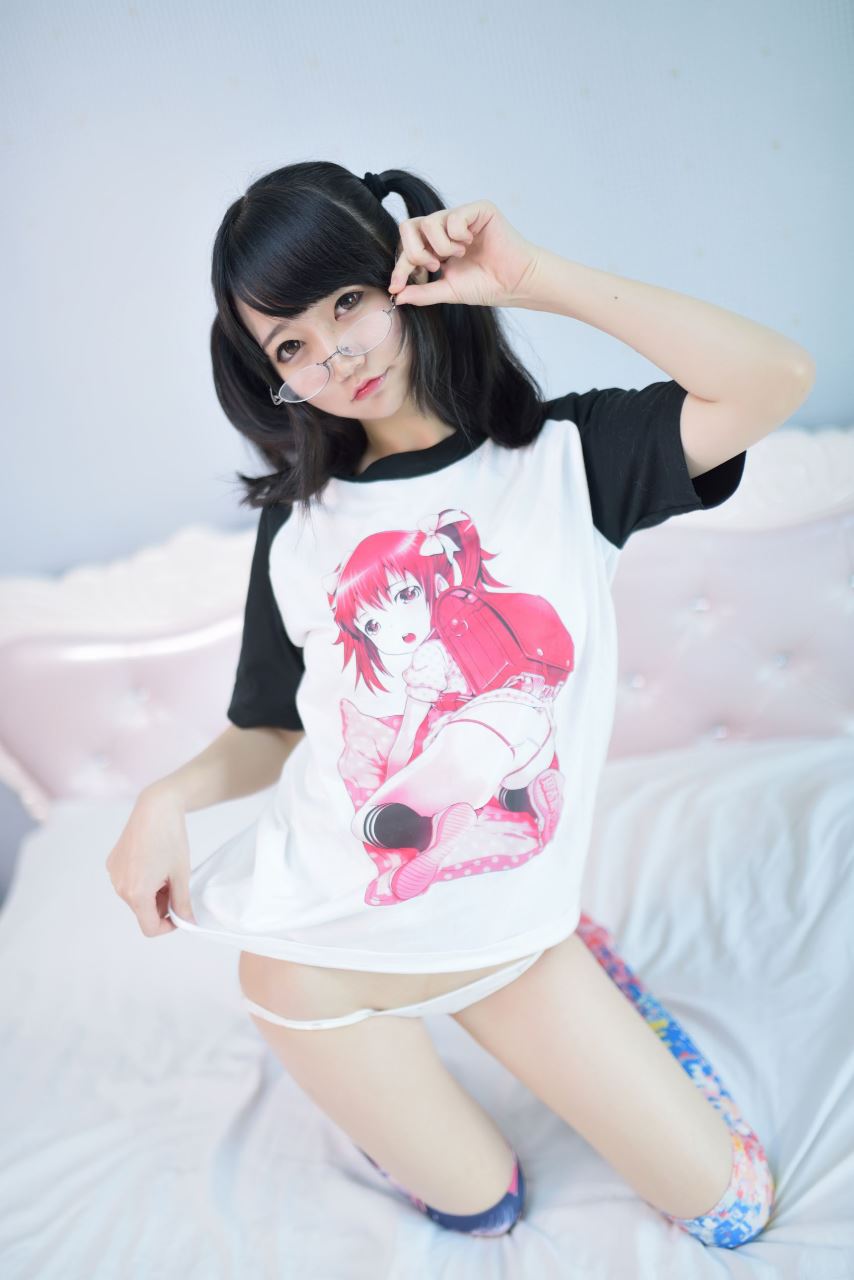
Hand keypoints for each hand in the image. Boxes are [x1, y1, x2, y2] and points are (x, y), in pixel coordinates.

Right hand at [105, 785, 197, 936]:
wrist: (155, 807)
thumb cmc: (170, 838)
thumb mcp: (181, 874)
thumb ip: (182, 903)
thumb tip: (187, 921)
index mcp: (136, 893)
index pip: (150, 928)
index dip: (168, 926)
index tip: (180, 913)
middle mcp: (120, 887)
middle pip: (142, 911)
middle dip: (161, 905)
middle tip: (176, 885)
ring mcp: (114, 874)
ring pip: (135, 897)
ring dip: (152, 893)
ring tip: (165, 871)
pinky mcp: (112, 863)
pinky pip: (127, 882)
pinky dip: (142, 881)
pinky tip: (153, 862)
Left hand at [388, 199, 541, 308]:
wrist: (515, 283)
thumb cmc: (487, 285)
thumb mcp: (449, 291)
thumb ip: (423, 292)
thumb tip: (397, 296)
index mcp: (436, 247)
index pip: (407, 248)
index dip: (400, 266)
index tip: (397, 286)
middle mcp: (445, 228)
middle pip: (409, 227)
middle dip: (415, 252)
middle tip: (434, 266)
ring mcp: (460, 217)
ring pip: (429, 222)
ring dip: (441, 246)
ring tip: (460, 255)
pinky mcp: (477, 210)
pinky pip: (452, 218)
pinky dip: (457, 236)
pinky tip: (471, 243)